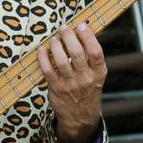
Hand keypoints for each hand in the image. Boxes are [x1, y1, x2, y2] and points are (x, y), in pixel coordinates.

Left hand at [36, 22, 107, 142]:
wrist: (79, 117)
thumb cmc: (87, 90)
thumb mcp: (96, 76)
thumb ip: (91, 58)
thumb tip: (82, 32)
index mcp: (99, 73)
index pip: (96, 52)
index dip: (88, 37)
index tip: (81, 25)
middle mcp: (86, 79)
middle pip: (77, 53)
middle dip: (68, 36)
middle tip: (64, 28)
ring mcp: (70, 84)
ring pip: (61, 60)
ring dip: (56, 45)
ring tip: (55, 38)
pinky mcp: (56, 88)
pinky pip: (47, 69)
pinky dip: (43, 57)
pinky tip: (43, 49)